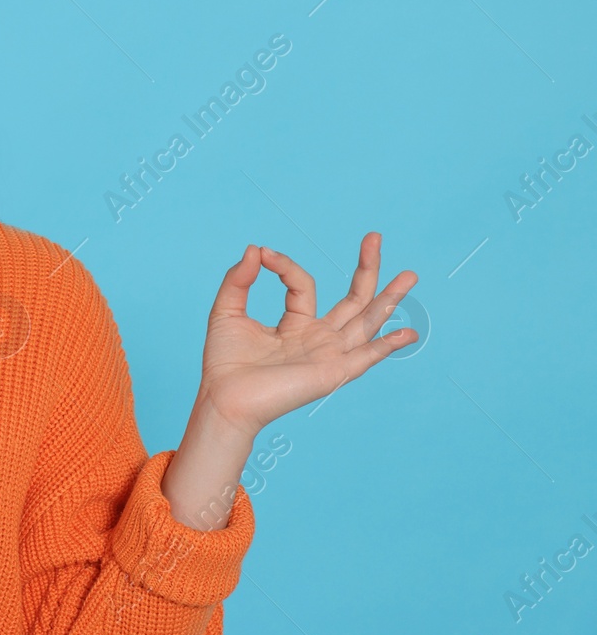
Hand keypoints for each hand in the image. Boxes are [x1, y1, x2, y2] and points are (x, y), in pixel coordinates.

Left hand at [196, 232, 418, 434]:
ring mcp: (329, 355)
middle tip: (375, 236)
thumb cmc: (224, 363)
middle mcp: (318, 339)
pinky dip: (387, 345)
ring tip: (410, 274)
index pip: (303, 285)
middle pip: (353, 300)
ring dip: (389, 298)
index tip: (264, 254)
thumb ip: (239, 279)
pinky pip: (366, 357)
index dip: (284, 265)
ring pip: (367, 322)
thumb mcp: (227, 311)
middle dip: (367, 269)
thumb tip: (256, 249)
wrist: (223, 398)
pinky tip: (408, 332)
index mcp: (295, 324)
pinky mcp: (333, 373)